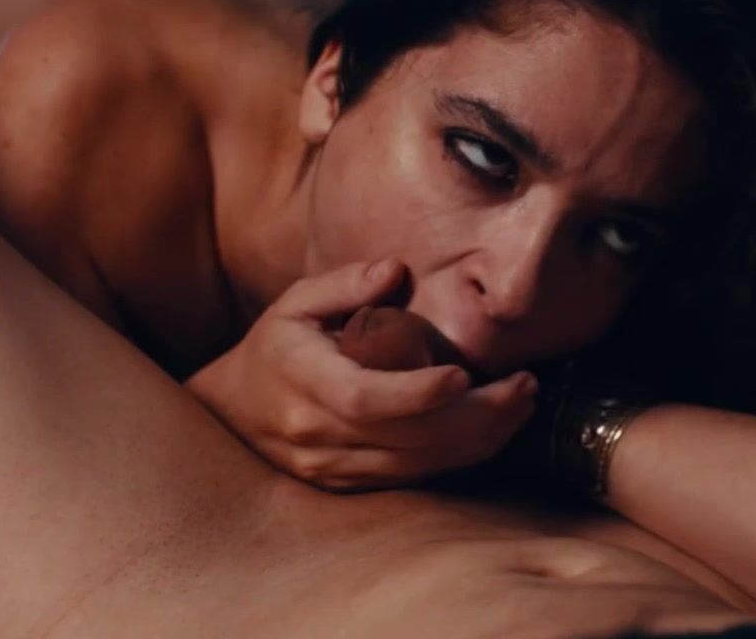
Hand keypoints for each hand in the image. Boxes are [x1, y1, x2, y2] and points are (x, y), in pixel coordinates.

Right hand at [185, 260, 538, 489]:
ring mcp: (335, 468)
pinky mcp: (351, 486)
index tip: (461, 375)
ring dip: (480, 438)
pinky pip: (416, 478)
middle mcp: (319, 435)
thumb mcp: (294, 303)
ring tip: (523, 402)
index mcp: (303, 381)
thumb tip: (395, 270)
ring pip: (420, 465)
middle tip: (525, 385)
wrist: (230, 413)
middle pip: (408, 437)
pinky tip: (495, 429)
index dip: (415, 393)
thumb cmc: (274, 348)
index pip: (364, 398)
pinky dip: (461, 457)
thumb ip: (344, 283)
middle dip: (476, 415)